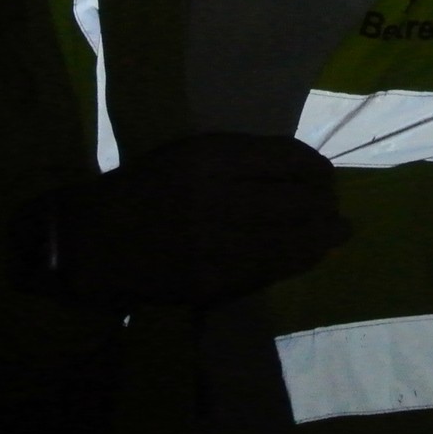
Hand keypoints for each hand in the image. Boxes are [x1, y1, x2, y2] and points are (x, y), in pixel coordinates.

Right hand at [27, 133, 349, 309]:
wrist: (95, 240)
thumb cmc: (149, 187)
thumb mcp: (192, 152)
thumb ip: (248, 158)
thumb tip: (311, 173)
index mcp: (210, 157)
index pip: (290, 158)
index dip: (318, 169)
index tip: (323, 175)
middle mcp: (218, 198)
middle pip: (301, 199)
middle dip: (326, 203)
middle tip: (333, 206)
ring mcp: (217, 244)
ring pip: (296, 240)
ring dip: (325, 236)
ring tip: (338, 231)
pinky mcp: (215, 280)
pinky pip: (274, 269)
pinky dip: (301, 260)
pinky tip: (313, 253)